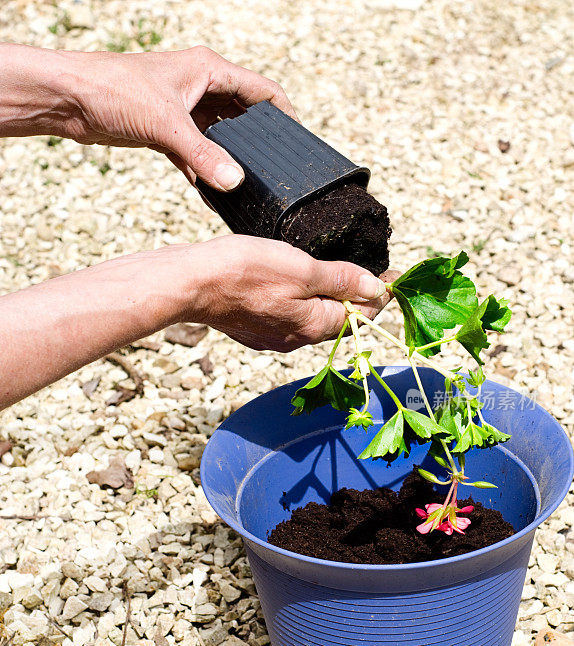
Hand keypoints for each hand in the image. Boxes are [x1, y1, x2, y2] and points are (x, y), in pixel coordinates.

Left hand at [60, 46, 294, 190]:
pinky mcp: (167, 130)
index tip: (298, 143)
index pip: (262, 91)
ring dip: (228, 161)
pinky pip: (196, 154)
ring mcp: (184, 109)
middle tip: (273, 172)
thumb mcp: (166, 124)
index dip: (284, 115)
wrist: (70, 99)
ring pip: (220, 138)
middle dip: (257, 144)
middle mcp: (201, 87)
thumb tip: (234, 183)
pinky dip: (204, 171)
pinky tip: (212, 193)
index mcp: (209, 70)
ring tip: (246, 186)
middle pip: (243, 117)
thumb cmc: (114, 89)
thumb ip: (203, 156)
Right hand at [168, 235, 394, 351]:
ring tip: (335, 275)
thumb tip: (375, 288)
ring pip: (311, 318)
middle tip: (370, 273)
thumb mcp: (301, 268)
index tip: (393, 278)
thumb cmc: (243, 272)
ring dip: (327, 298)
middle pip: (336, 319)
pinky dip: (301, 301)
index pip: (360, 315)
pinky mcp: (253, 330)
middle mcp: (295, 339)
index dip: (379, 295)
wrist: (190, 284)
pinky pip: (288, 317)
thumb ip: (339, 279)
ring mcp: (272, 338)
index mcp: (313, 326)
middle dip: (355, 297)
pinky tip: (295, 284)